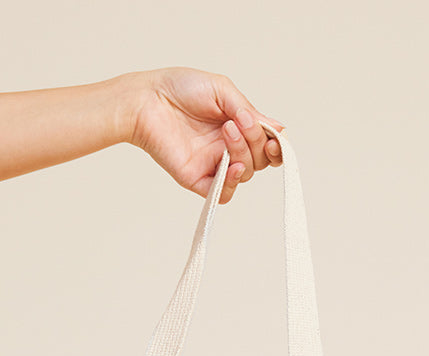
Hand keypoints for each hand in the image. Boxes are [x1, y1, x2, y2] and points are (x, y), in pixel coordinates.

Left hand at [120, 67, 284, 202]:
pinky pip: (223, 194)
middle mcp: (228, 148)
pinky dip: (231, 183)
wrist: (149, 100)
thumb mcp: (223, 91)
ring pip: (245, 174)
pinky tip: (232, 166)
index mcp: (237, 127)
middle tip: (238, 123)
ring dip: (243, 153)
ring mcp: (213, 165)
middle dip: (256, 142)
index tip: (275, 140)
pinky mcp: (198, 179)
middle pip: (259, 160)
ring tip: (226, 131)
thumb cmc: (181, 89)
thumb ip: (249, 111)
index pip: (266, 146)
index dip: (276, 147)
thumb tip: (279, 130)